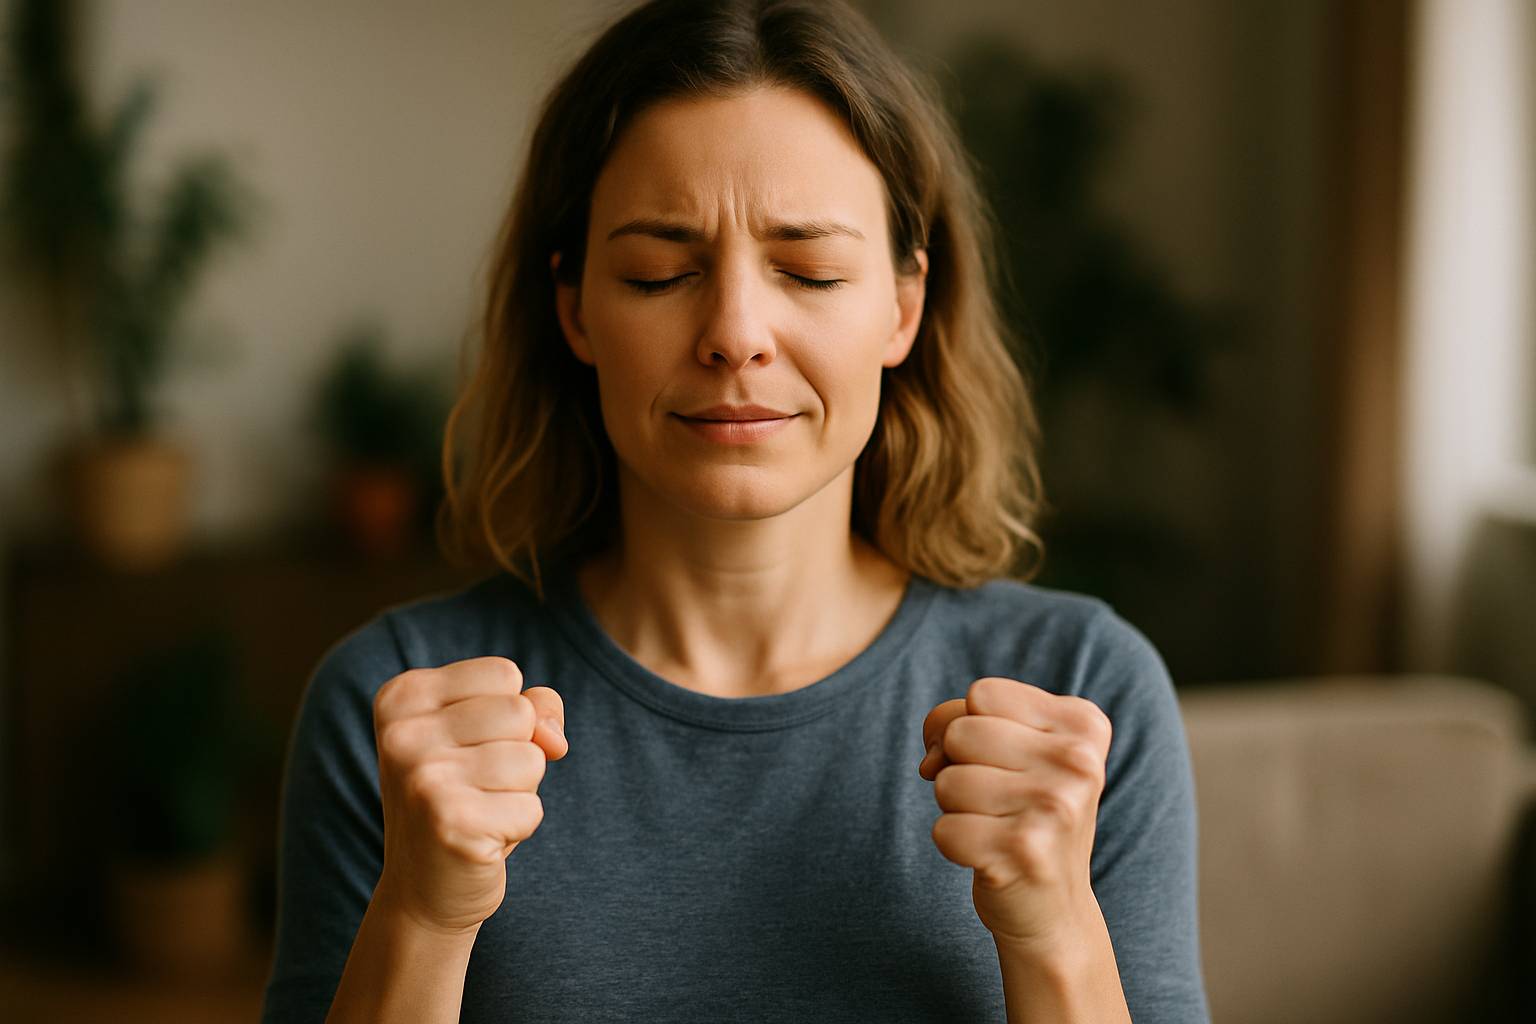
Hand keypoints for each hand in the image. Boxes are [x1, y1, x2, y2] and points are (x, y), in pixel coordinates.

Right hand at [372, 656, 567, 934]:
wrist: (423, 892)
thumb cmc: (464, 797)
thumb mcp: (493, 735)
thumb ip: (536, 707)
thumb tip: (553, 739)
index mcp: (403, 697)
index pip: (504, 674)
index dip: (508, 717)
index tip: (467, 750)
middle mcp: (402, 734)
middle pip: (521, 713)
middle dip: (517, 753)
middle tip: (475, 788)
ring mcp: (421, 779)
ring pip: (532, 759)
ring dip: (520, 792)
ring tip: (479, 811)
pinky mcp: (449, 824)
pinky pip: (532, 808)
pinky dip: (519, 827)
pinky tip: (480, 841)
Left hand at [918, 677, 1111, 953]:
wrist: (1054, 906)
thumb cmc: (1025, 811)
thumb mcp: (1014, 748)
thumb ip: (962, 722)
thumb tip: (930, 761)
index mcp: (1083, 724)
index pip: (982, 693)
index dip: (968, 724)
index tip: (997, 757)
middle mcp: (1077, 762)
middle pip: (960, 732)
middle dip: (959, 765)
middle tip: (997, 799)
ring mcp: (1054, 808)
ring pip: (946, 781)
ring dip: (955, 807)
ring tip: (995, 825)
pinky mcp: (1024, 852)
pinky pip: (943, 830)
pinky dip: (954, 844)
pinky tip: (990, 854)